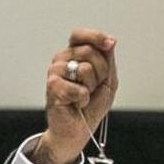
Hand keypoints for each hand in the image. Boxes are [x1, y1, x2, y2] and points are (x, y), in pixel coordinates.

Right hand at [34, 28, 117, 163]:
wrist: (79, 128)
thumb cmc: (92, 104)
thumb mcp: (107, 80)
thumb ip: (108, 60)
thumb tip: (110, 42)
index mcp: (73, 55)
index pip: (79, 36)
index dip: (95, 36)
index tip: (110, 43)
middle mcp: (62, 60)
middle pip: (89, 52)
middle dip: (101, 72)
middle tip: (93, 87)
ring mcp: (55, 72)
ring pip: (85, 69)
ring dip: (91, 87)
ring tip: (83, 96)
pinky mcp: (52, 87)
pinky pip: (79, 88)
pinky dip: (83, 99)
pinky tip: (77, 103)